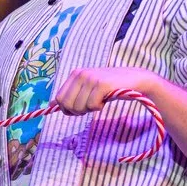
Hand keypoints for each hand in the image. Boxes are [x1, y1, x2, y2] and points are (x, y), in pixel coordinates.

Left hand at [51, 66, 165, 115]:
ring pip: (78, 107)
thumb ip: (70, 95)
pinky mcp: (102, 84)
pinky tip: (106, 99)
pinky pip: (91, 106)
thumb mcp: (87, 89)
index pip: (59, 99)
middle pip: (67, 105)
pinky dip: (99, 107)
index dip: (68, 109)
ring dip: (90, 109)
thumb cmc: (110, 87)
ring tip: (100, 100)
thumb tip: (50, 106)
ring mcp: (91, 78)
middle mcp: (81, 73)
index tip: (81, 107)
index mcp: (75, 74)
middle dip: (78, 111)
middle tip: (91, 105)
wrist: (136, 80)